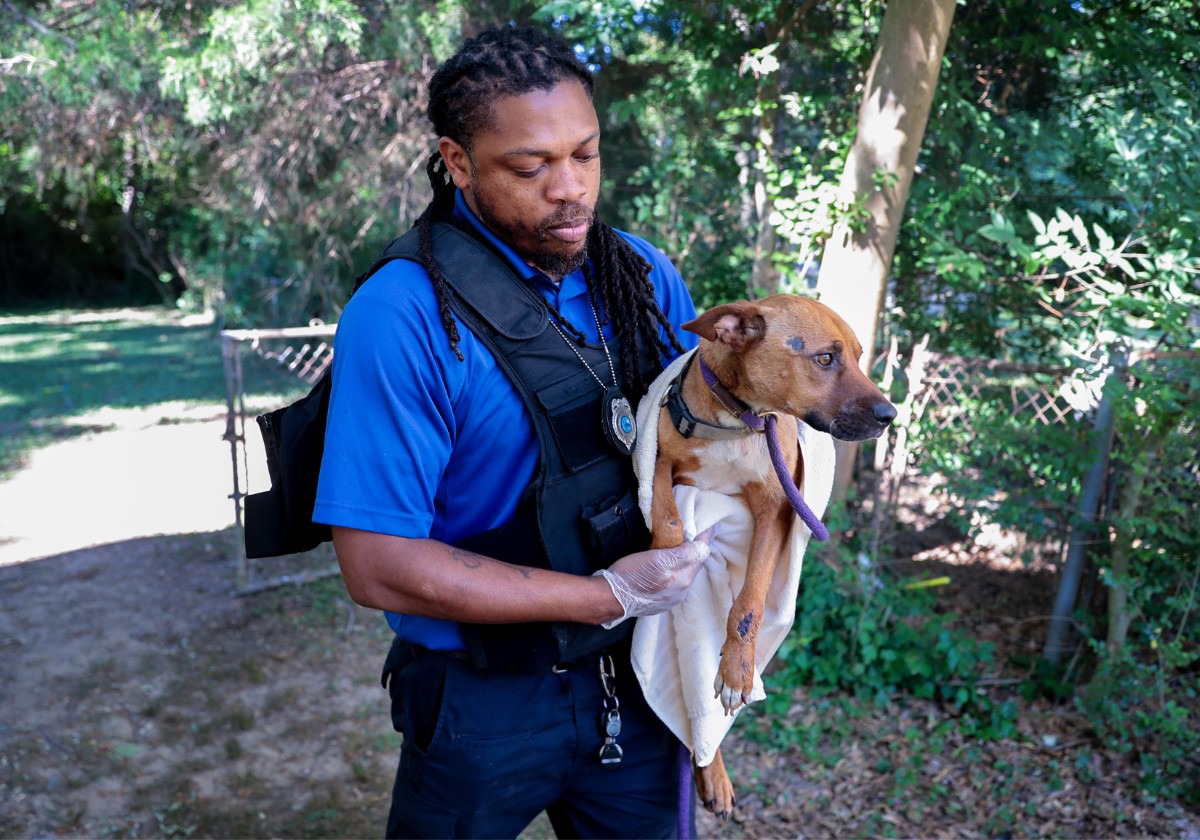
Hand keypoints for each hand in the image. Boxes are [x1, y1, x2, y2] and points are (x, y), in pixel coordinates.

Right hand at [595, 529, 712, 627]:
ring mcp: (672, 598)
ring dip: (682, 560)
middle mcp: (682, 590)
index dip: (704, 536)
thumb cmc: (631, 576)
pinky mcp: (661, 601)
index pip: (702, 552)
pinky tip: (663, 565)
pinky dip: (673, 570)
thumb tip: (703, 547)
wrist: (610, 599)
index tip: (705, 523)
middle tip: (687, 531)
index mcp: (684, 578)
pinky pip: (674, 582)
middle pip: (694, 563)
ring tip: (674, 546)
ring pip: (684, 572)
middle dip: (693, 548)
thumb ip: (684, 555)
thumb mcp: (658, 559)